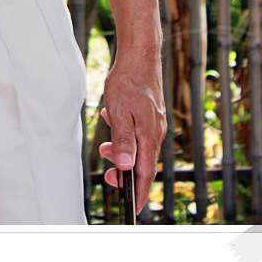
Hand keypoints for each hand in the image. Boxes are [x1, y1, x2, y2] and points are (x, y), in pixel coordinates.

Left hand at [98, 50, 165, 215]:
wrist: (139, 54)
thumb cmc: (129, 81)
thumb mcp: (120, 112)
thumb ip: (124, 141)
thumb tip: (126, 167)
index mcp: (150, 136)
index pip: (145, 173)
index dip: (138, 192)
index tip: (130, 207)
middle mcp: (156, 132)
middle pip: (143, 162)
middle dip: (125, 172)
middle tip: (108, 173)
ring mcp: (154, 121)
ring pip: (138, 146)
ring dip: (121, 150)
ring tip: (105, 146)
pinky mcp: (150, 112)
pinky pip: (137, 131)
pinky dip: (124, 133)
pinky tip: (111, 119)